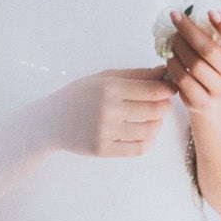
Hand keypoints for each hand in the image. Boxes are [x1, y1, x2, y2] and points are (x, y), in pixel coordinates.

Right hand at [46, 68, 174, 158]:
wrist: (50, 120)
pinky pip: (139, 148)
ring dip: (157, 124)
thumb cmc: (79, 95)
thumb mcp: (102, 78)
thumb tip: (164, 71)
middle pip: (154, 110)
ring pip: (149, 130)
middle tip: (162, 102)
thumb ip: (134, 75)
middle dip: (164, 106)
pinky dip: (148, 140)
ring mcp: (105, 131)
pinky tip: (145, 132)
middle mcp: (108, 109)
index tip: (170, 88)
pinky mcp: (103, 149)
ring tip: (152, 117)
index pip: (152, 90)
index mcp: (108, 87)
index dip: (167, 90)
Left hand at [164, 3, 220, 119]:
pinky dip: (173, 65)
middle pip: (209, 51)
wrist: (218, 105)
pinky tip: (170, 55)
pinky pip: (183, 80)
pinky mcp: (201, 102)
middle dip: (189, 30)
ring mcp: (219, 91)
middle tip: (175, 15)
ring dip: (178, 47)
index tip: (211, 11)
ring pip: (194, 65)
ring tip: (172, 36)